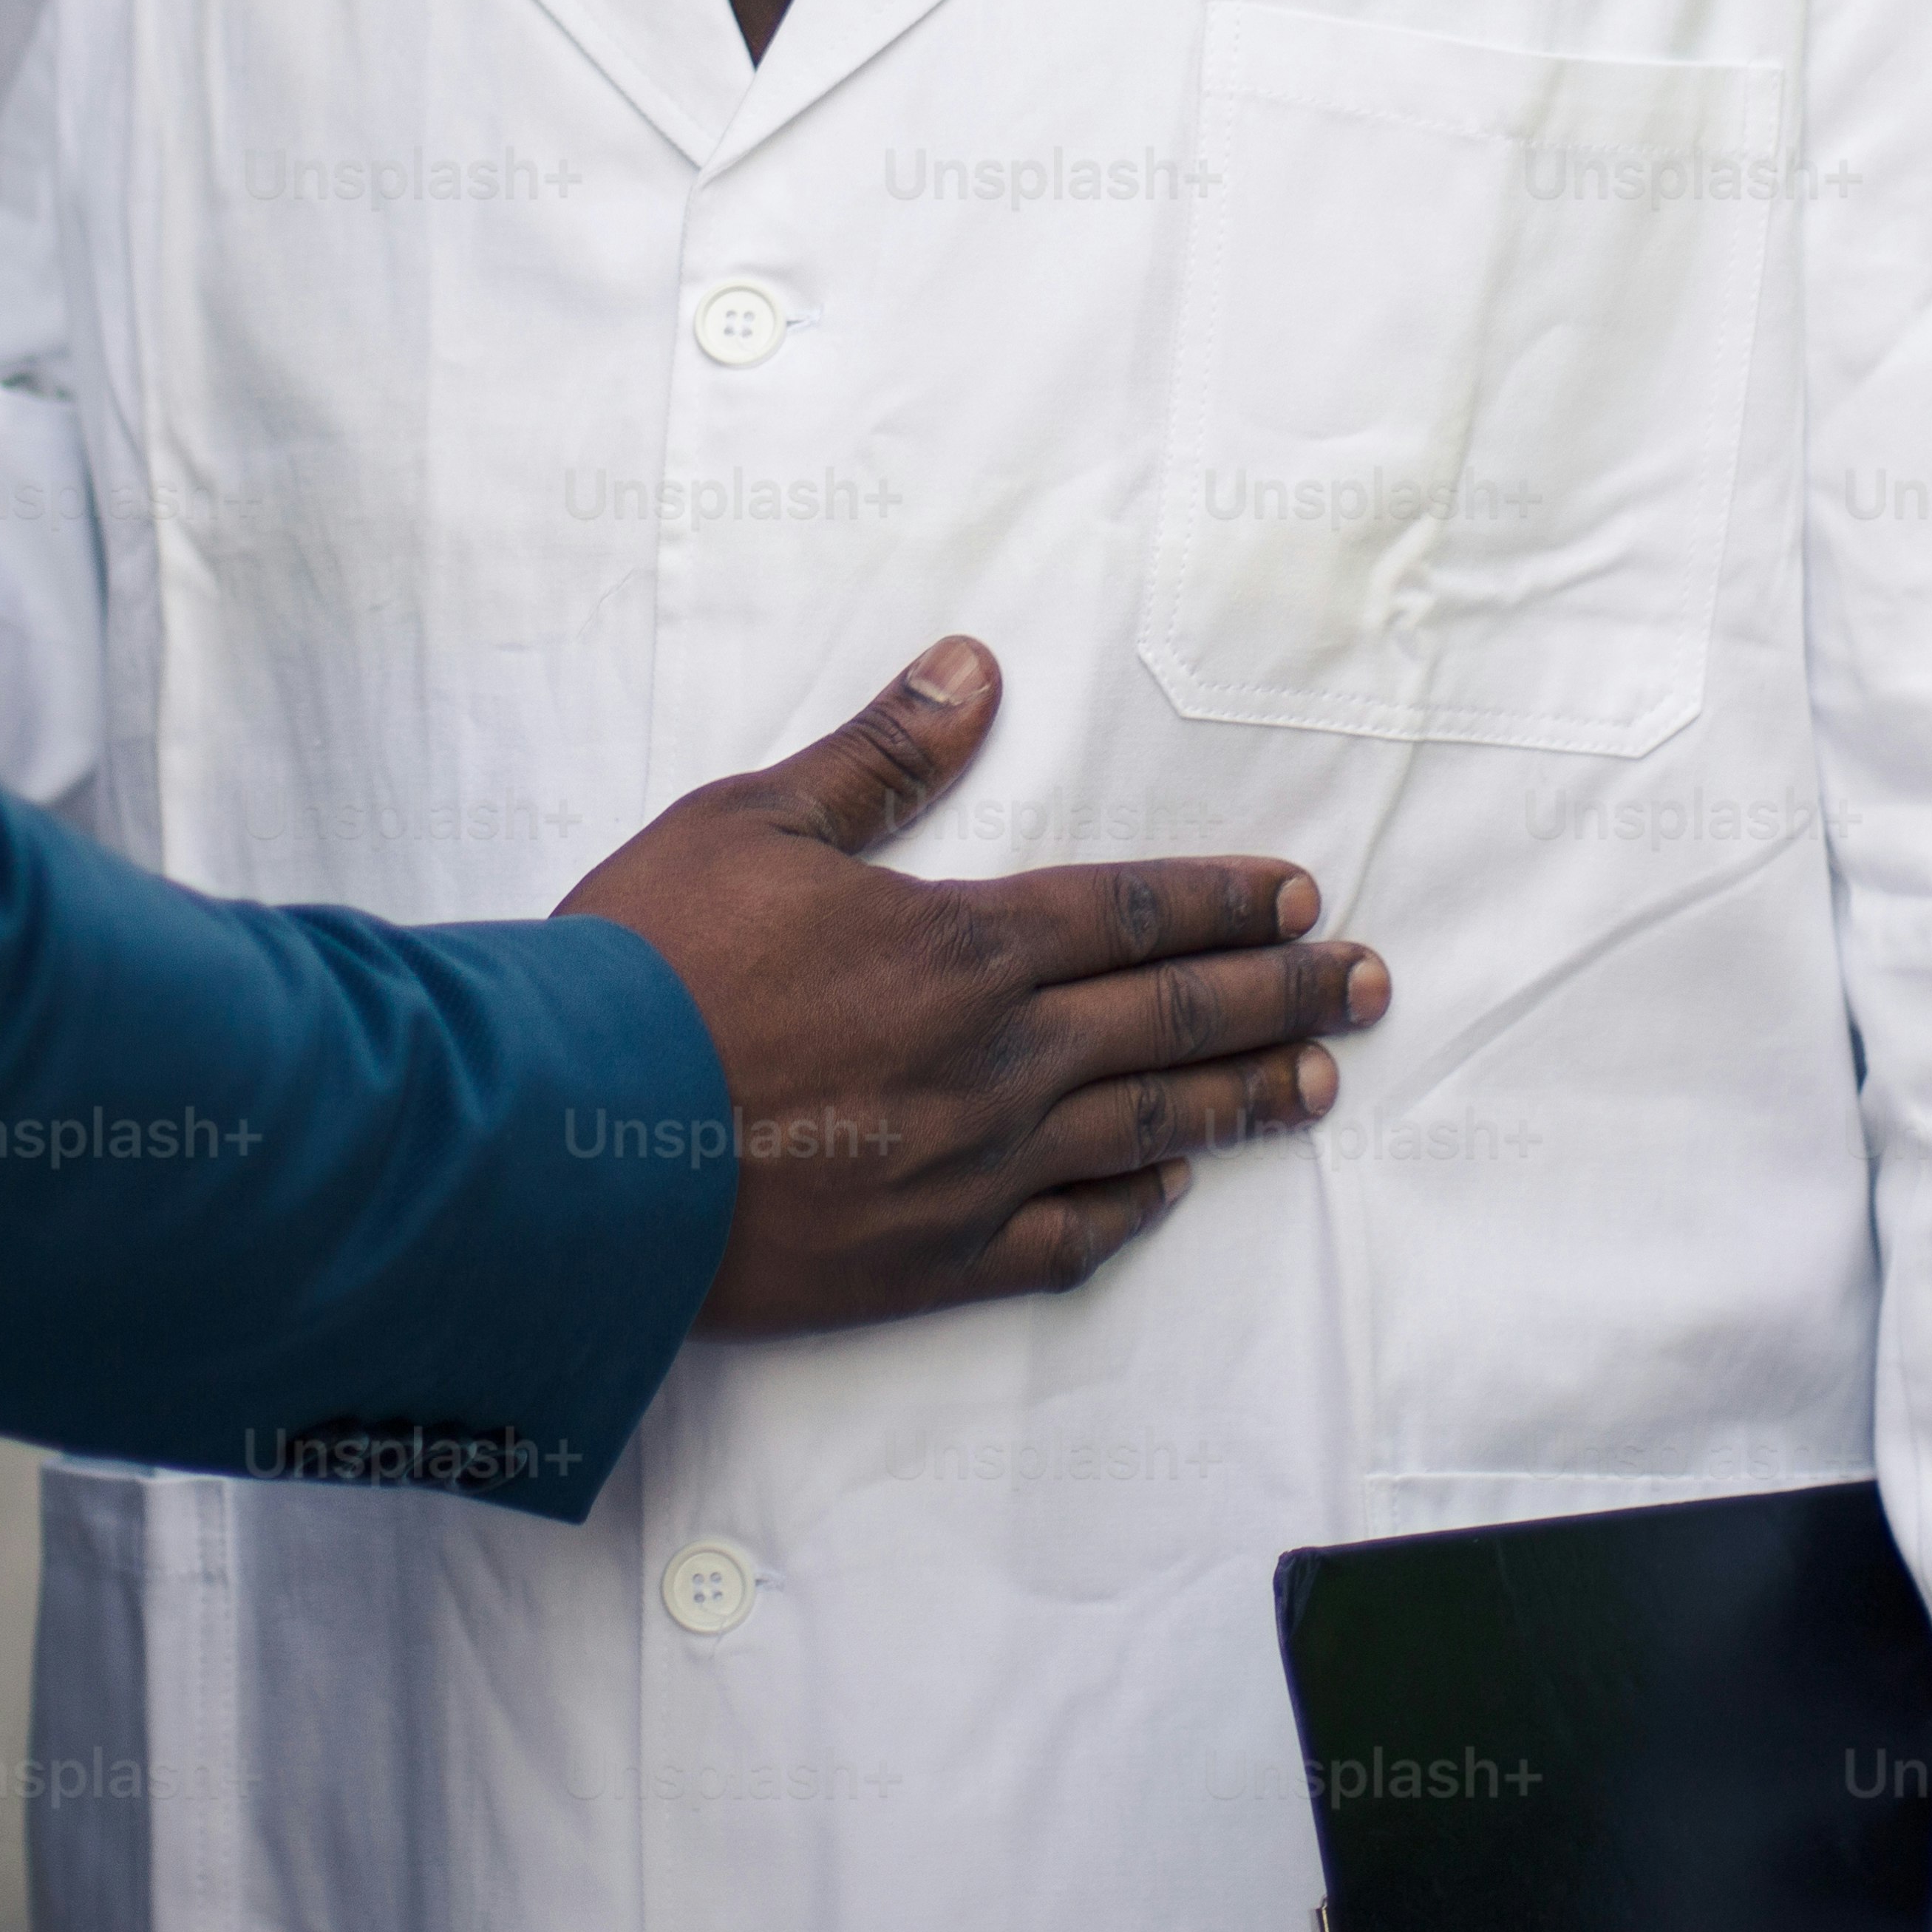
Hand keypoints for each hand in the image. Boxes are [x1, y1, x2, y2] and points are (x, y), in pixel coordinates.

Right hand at [560, 638, 1385, 1336]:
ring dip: (1242, 1098)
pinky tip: (1169, 1190)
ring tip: (1318, 1082)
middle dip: (1285, 994)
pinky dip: (1131, 1209)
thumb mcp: (751, 823)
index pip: (1135, 913)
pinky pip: (1065, 1238)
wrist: (562, 1145)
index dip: (1228, 900)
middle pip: (1173, 1017)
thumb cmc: (644, 973)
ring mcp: (973, 1169)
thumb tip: (972, 671)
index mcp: (963, 943)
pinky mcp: (928, 1260)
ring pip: (1146, 1125)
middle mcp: (997, 1058)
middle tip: (1369, 984)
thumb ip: (878, 757)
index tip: (1303, 896)